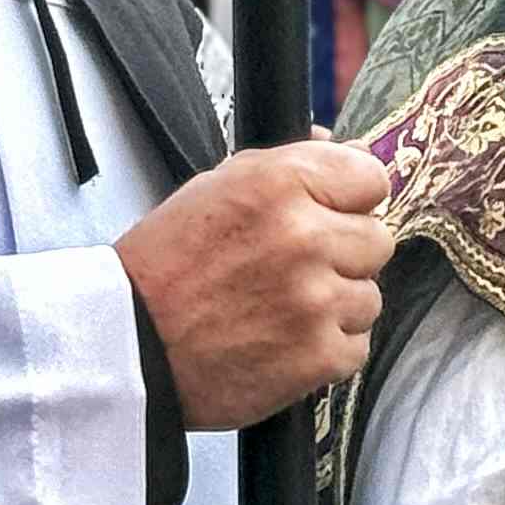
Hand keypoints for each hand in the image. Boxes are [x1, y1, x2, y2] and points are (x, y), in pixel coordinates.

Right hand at [114, 139, 392, 428]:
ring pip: (369, 296)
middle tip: (294, 270)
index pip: (372, 177)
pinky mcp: (316, 357)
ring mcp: (314, 300)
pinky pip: (356, 346)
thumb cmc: (167, 265)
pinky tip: (284, 343)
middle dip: (344, 254)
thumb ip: (291, 164)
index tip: (331, 216)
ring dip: (335, 305)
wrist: (126, 347)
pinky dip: (327, 350)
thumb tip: (352, 147)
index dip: (351, 199)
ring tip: (281, 310)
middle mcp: (304, 236)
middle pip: (378, 239)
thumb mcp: (217, 188)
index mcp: (280, 184)